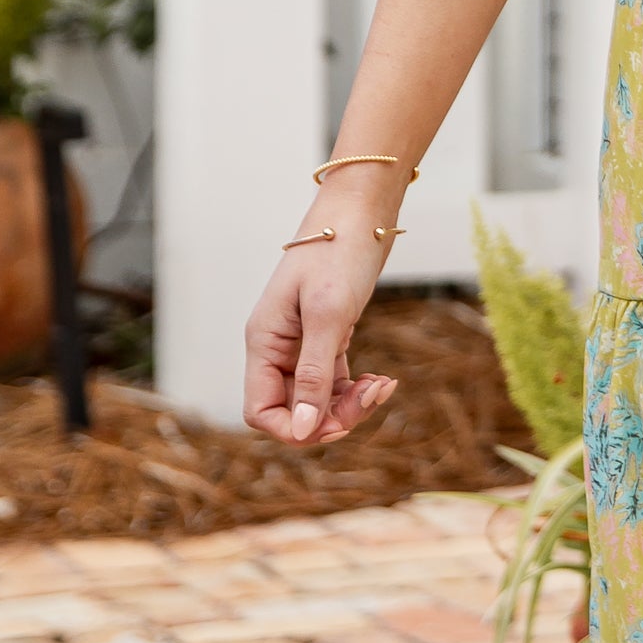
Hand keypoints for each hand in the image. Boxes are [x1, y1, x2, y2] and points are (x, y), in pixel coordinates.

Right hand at [242, 231, 400, 445]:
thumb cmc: (339, 253)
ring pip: (317, 401)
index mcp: (264, 342)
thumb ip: (314, 374)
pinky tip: (382, 380)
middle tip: (370, 398)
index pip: (260, 411)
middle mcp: (277, 349)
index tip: (332, 423)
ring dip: (350, 405)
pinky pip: (335, 382)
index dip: (293, 428)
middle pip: (294, 411)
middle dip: (331, 417)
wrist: (359, 214)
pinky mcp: (327, 339)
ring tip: (382, 385)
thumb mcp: (328, 315)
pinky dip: (357, 389)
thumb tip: (304, 429)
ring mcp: (301, 346)